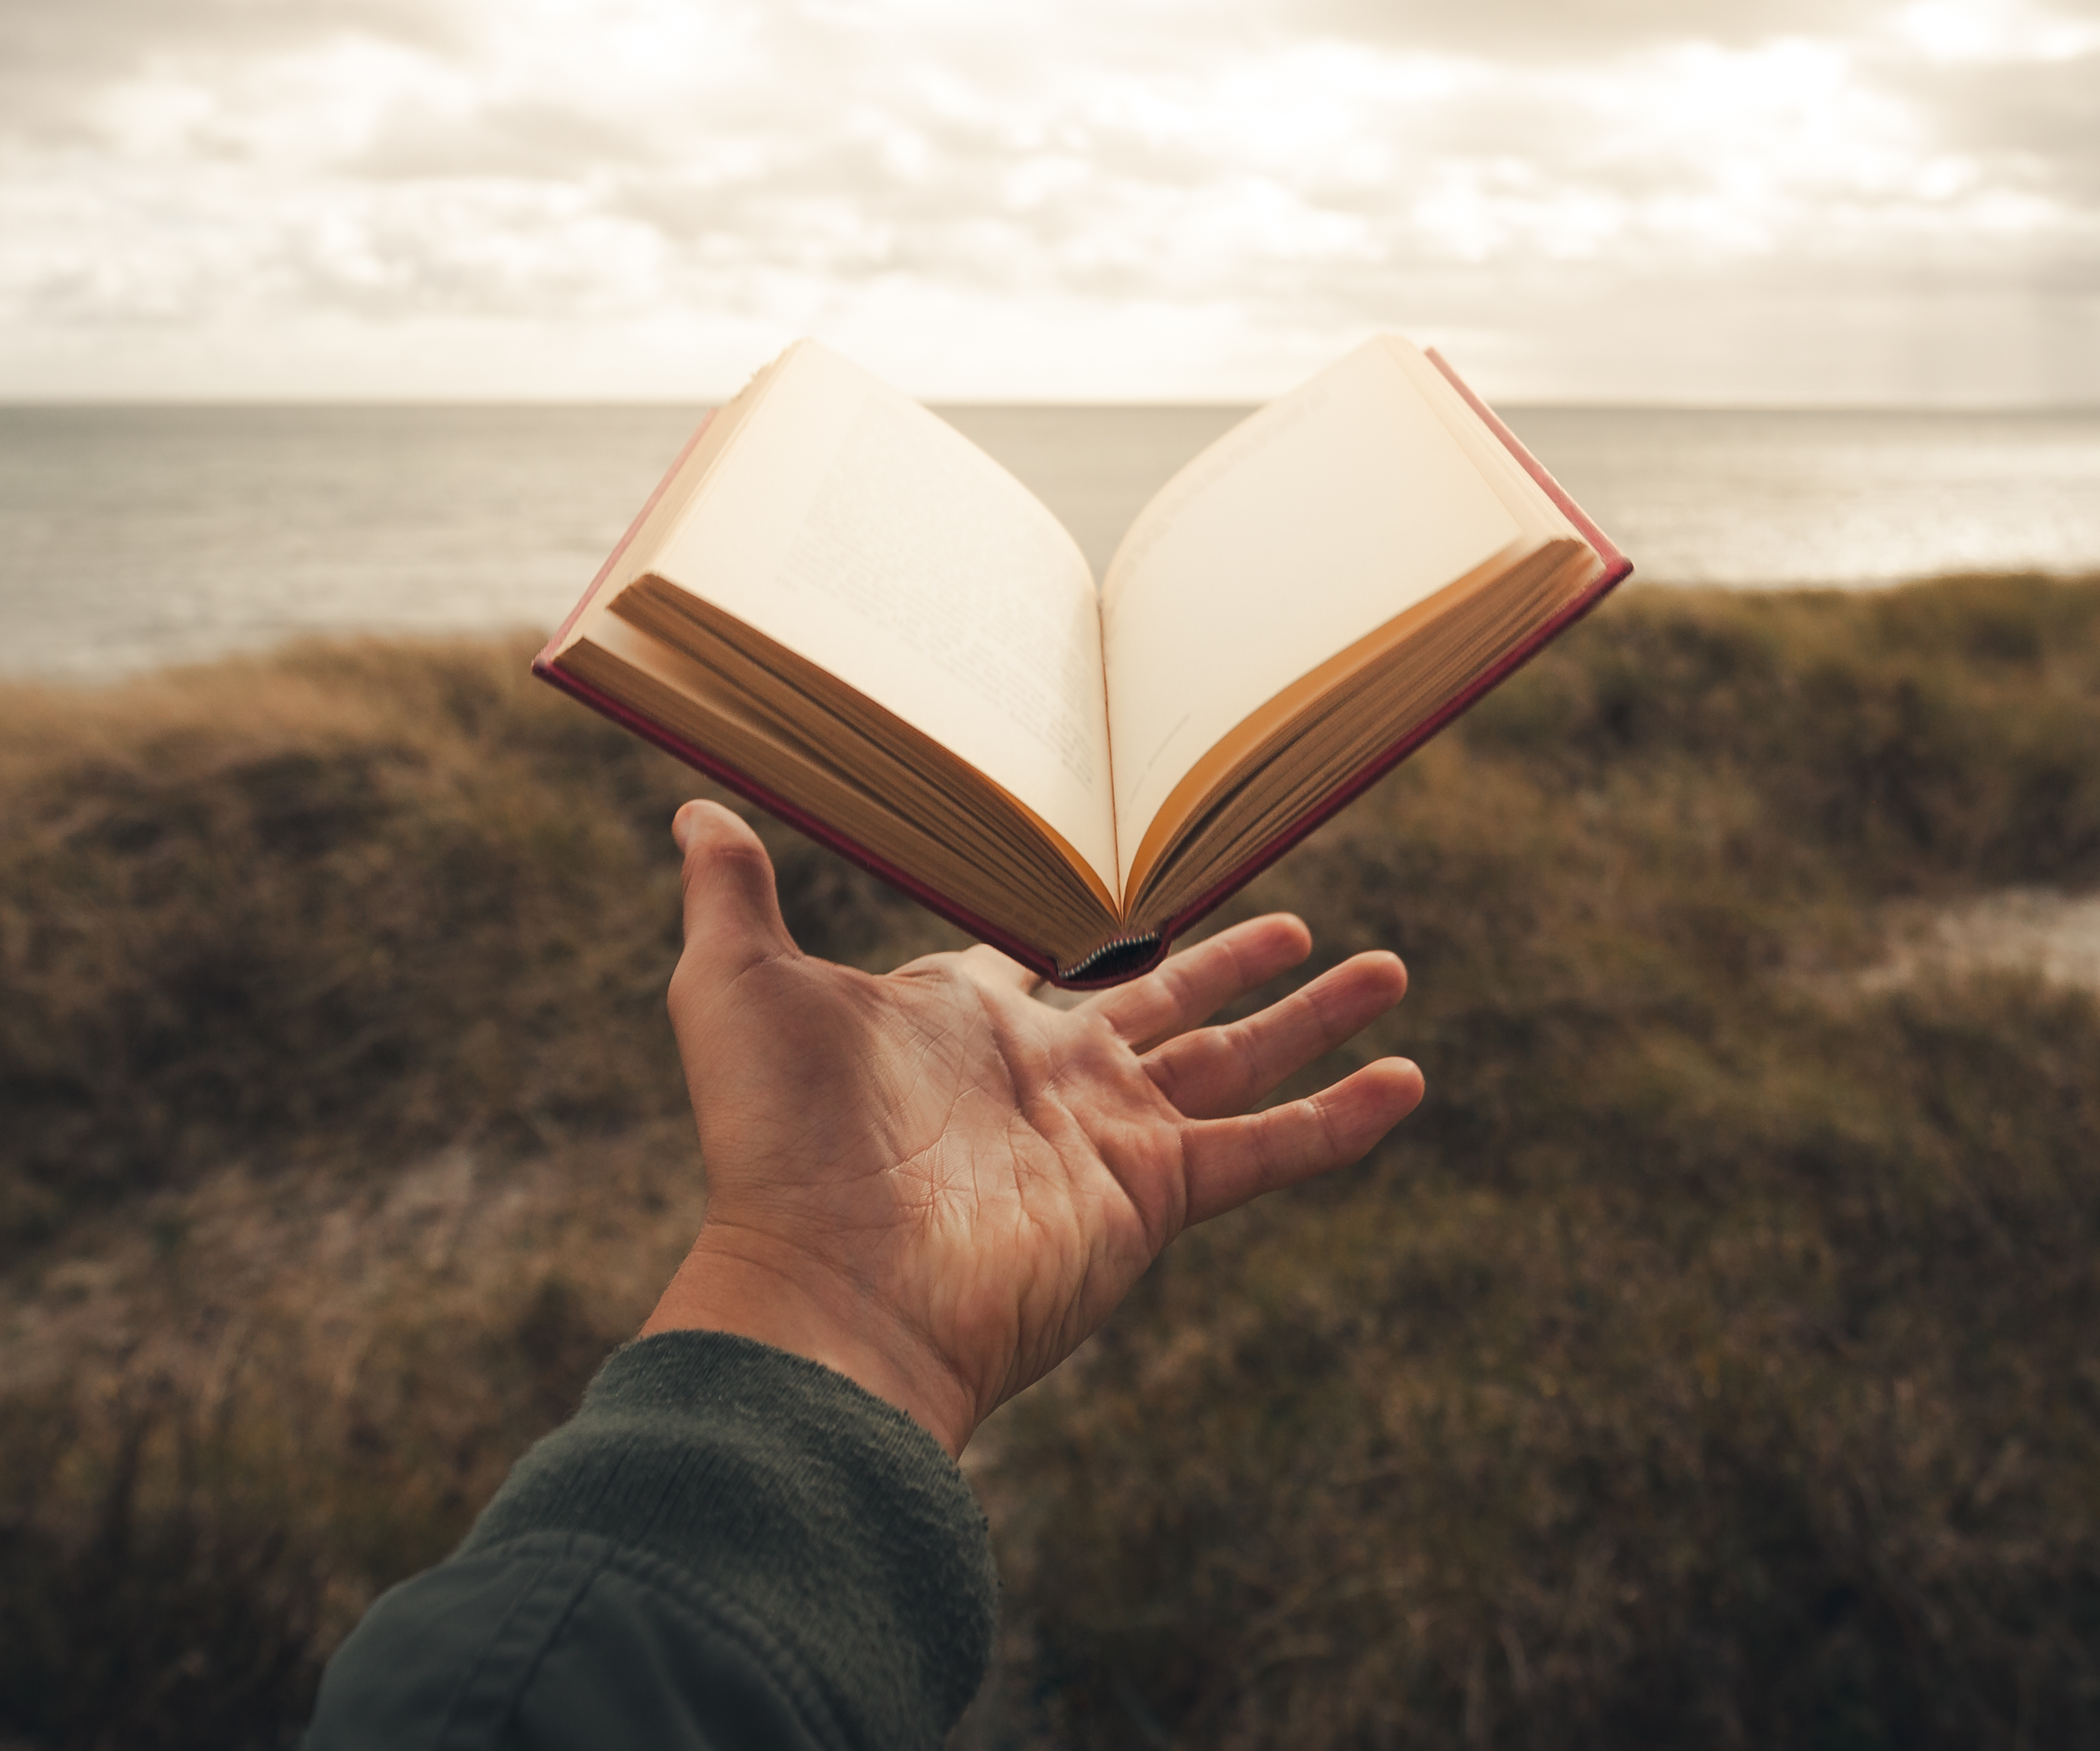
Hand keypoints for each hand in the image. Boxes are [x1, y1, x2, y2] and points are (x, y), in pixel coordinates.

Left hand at [637, 800, 1426, 1455]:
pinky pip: (1267, 1148)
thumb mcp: (736, 990)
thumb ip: (733, 895)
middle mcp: (1047, 1079)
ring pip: (1236, 1061)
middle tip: (1300, 927)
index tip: (1144, 892)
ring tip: (1389, 969)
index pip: (1044, 968)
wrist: (829, 1292)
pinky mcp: (1154, 1196)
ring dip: (1313, 1018)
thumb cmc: (775, 1146)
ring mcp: (1107, 1138)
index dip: (1089, 933)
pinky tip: (1404, 1078)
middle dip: (1236, 964)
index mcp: (960, 1026)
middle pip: (1166, 1005)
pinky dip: (1339, 1118)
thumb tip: (695, 808)